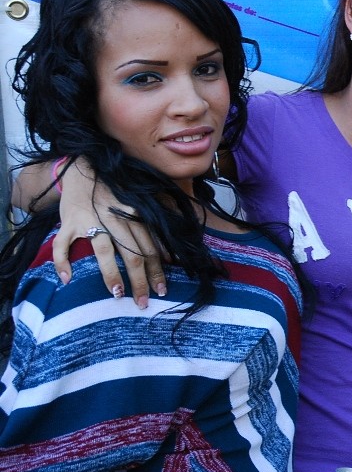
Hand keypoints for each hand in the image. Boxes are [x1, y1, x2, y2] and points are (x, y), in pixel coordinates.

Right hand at [51, 157, 166, 307]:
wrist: (85, 168)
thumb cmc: (115, 192)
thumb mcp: (136, 206)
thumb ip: (148, 229)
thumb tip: (168, 256)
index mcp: (134, 216)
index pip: (149, 249)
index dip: (157, 271)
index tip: (163, 290)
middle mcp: (115, 219)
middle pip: (132, 254)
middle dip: (140, 281)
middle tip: (143, 302)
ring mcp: (90, 221)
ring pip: (103, 251)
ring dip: (112, 275)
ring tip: (118, 294)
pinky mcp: (68, 222)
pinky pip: (62, 245)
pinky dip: (62, 262)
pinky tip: (67, 279)